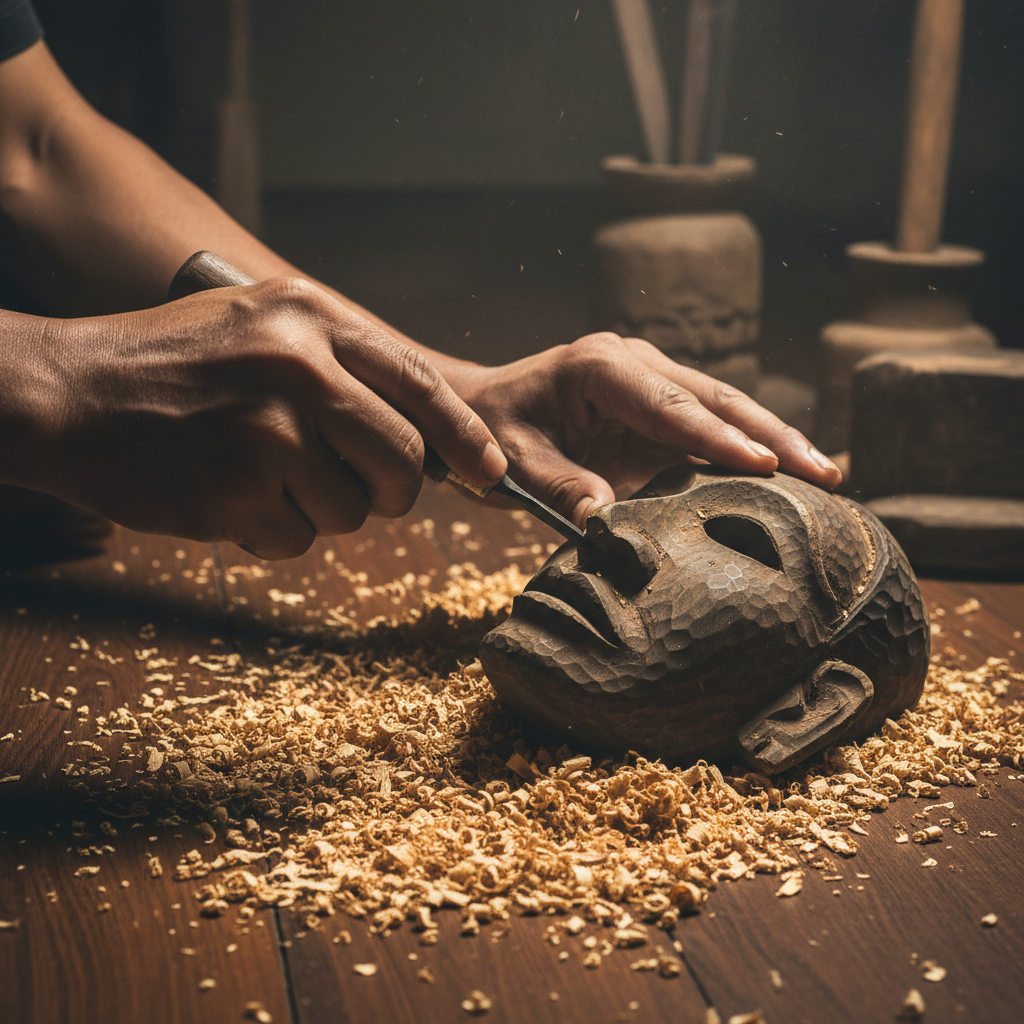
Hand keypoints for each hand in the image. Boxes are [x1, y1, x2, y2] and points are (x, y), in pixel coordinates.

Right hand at [15, 279, 506, 557]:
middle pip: (402, 462)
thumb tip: (424, 433)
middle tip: (356, 488)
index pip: (419, 385)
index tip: (490, 472)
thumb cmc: (173, 364)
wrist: (71, 393)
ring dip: (316, 509)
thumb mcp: (263, 326)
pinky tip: (230, 496)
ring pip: (351, 511)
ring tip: (259, 474)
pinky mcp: (235, 491)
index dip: (464, 438)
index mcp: (311, 318)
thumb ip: (343, 368)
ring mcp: (267, 432)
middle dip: (390, 491)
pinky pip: (298, 541)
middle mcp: (299, 369)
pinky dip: (271, 533)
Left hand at [447, 332, 841, 526]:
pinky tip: (786, 479)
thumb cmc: (493, 431)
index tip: (768, 466)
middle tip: (824, 473)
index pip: (673, 406)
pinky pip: (710, 430)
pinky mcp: (658, 410)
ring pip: (724, 410)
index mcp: (602, 367)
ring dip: (774, 442)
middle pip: (715, 400)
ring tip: (825, 477)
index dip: (721, 438)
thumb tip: (605, 522)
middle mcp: (636, 365)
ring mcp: (652, 383)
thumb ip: (559, 488)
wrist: (485, 410)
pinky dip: (746, 453)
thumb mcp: (514, 461)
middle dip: (773, 436)